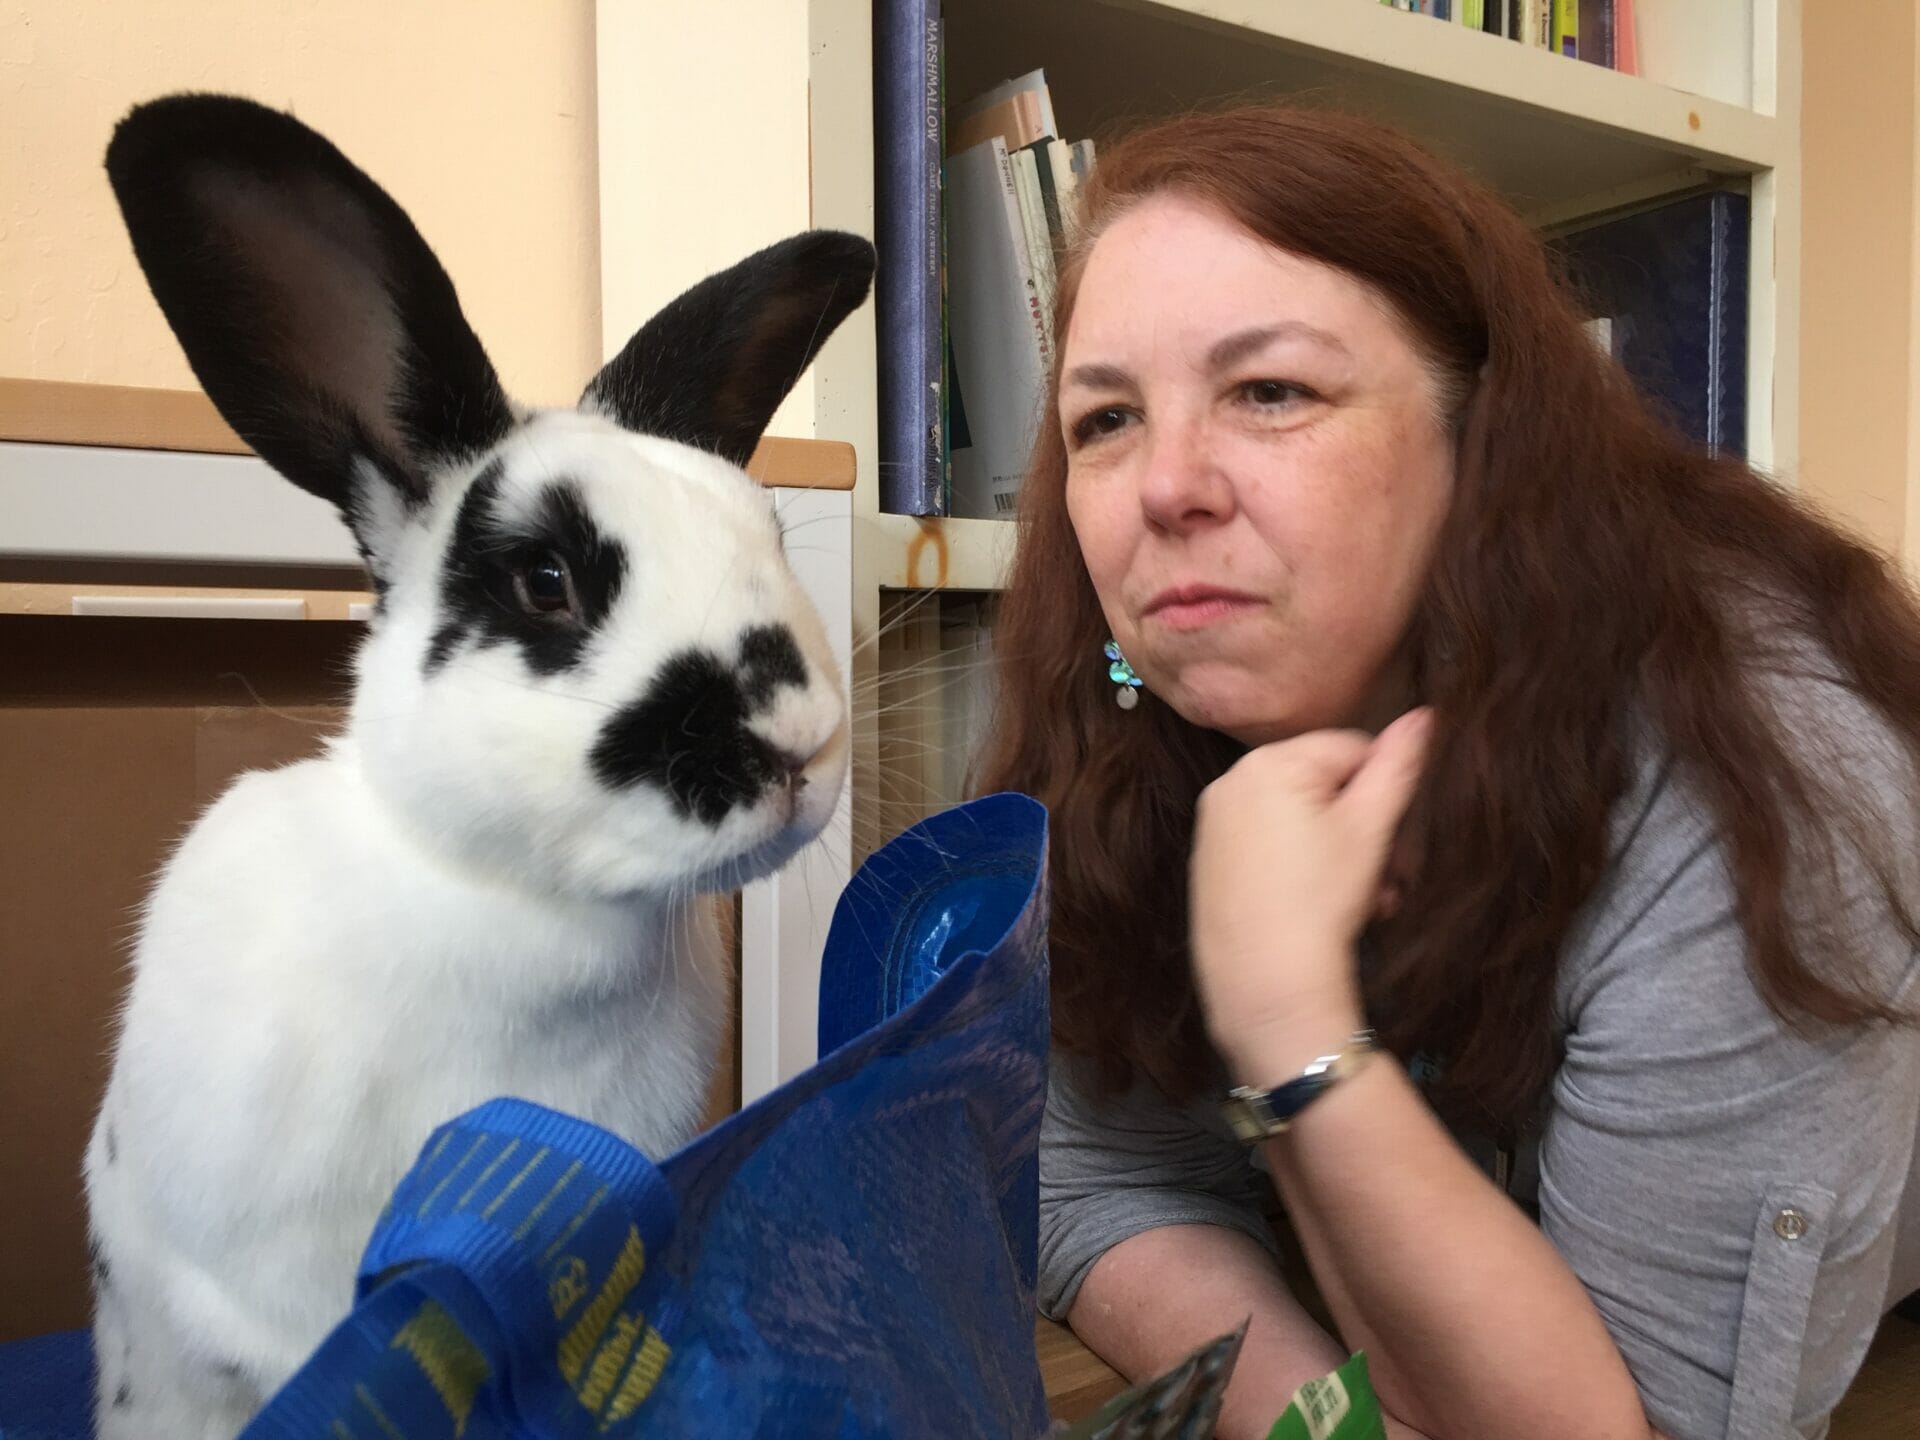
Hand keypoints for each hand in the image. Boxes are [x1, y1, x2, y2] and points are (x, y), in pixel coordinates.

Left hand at [1189, 709, 1431, 1065]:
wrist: (1264, 981)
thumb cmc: (1320, 900)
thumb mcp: (1370, 828)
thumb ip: (1398, 765)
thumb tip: (1425, 715)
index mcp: (1269, 761)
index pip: (1351, 749)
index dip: (1382, 793)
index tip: (1395, 838)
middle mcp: (1231, 782)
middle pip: (1323, 788)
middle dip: (1364, 831)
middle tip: (1388, 879)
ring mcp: (1214, 823)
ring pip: (1300, 821)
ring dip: (1341, 855)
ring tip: (1364, 901)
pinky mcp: (1209, 861)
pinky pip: (1269, 847)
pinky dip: (1302, 868)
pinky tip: (1322, 907)